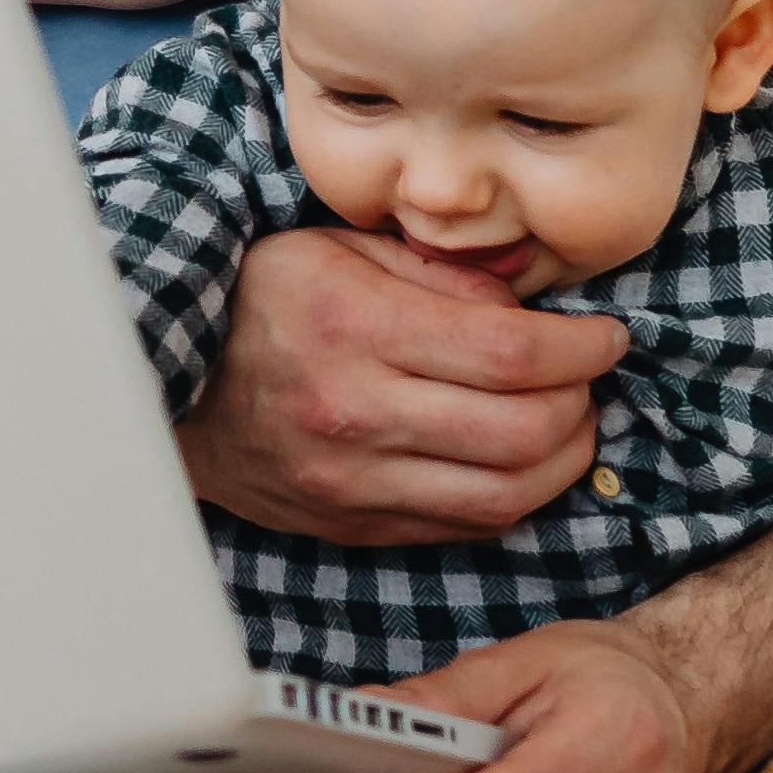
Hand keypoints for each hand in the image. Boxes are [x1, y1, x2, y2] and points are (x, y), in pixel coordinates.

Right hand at [180, 216, 624, 542]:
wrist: (167, 381)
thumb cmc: (259, 298)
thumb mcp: (341, 246)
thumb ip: (441, 272)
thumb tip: (531, 304)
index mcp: (356, 328)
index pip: (511, 355)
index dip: (582, 348)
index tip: (605, 335)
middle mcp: (356, 415)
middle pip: (524, 434)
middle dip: (582, 403)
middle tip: (586, 375)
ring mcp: (353, 483)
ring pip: (507, 495)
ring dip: (563, 460)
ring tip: (566, 420)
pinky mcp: (353, 525)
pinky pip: (464, 526)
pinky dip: (511, 495)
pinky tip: (515, 458)